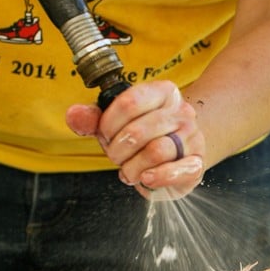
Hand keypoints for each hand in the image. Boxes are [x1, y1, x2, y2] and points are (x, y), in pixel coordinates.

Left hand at [66, 81, 204, 199]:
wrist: (178, 153)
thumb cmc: (144, 135)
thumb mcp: (115, 123)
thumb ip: (92, 119)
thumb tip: (73, 115)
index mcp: (162, 92)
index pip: (129, 102)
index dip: (109, 124)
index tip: (105, 134)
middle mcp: (181, 111)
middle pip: (139, 130)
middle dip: (118, 150)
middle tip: (116, 156)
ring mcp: (192, 137)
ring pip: (155, 151)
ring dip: (133, 167)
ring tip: (130, 170)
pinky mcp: (196, 163)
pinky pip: (175, 171)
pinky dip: (155, 177)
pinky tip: (145, 178)